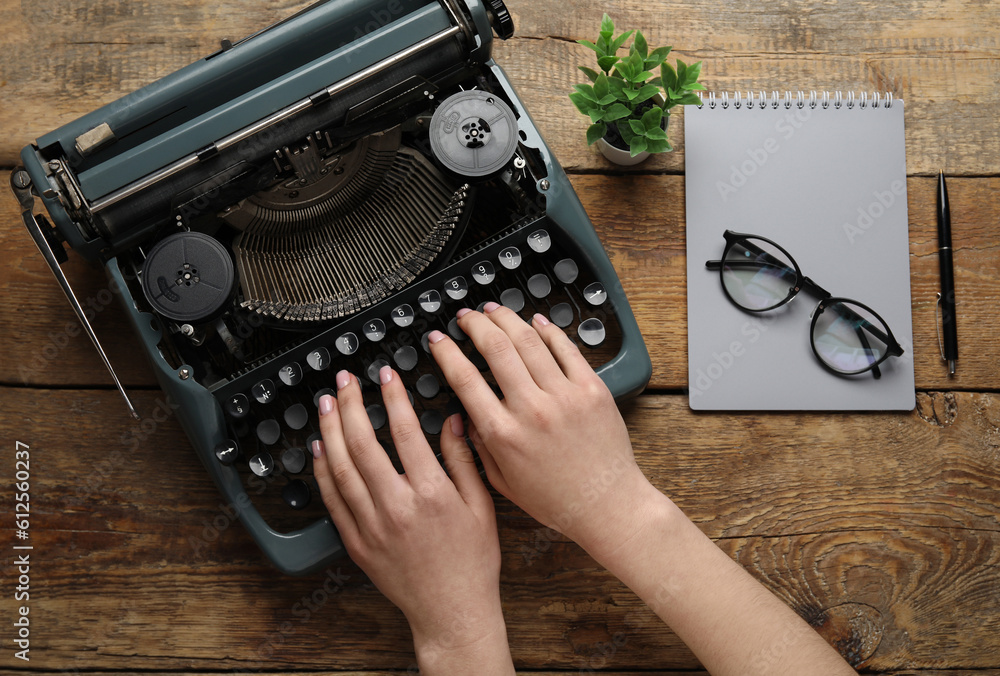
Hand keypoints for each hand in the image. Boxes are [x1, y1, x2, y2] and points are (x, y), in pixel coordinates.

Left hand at [312, 367, 512, 674]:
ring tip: (326, 405)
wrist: (452, 612)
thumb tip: (453, 421)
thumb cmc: (472, 563)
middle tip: (344, 381)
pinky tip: (320, 449)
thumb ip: (464, 460)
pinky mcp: (357, 544)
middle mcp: (397, 507)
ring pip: (341, 468)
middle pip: (364, 443)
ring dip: (330, 431)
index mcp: (432, 494)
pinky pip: (332, 500)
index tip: (386, 375)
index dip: (393, 397)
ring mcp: (372, 527)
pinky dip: (322, 471)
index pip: (405, 432)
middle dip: (351, 405)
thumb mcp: (481, 506)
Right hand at [428, 303, 656, 556]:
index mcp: (504, 434)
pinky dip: (548, 331)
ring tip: (493, 311)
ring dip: (506, 319)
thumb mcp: (502, 481)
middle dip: (474, 324)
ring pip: (529, 341)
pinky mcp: (592, 389)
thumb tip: (464, 413)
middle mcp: (532, 409)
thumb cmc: (555, 499)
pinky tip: (535, 321)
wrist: (606, 505)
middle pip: (495, 348)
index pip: (465, 379)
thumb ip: (478, 445)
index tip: (438, 340)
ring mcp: (564, 396)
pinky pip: (566, 349)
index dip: (447, 353)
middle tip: (465, 316)